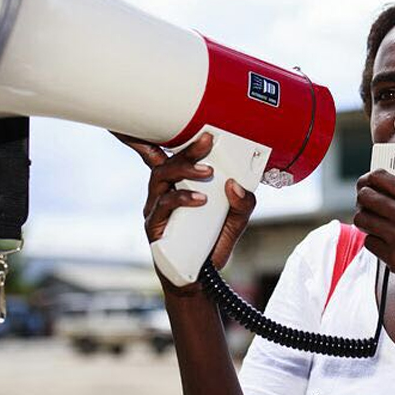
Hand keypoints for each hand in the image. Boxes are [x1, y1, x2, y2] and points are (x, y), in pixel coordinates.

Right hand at [113, 132, 256, 290]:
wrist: (200, 280)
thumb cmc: (212, 244)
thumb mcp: (236, 221)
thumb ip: (243, 203)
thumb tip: (236, 185)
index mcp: (177, 184)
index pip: (163, 154)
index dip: (151, 134)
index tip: (154, 113)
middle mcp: (162, 191)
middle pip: (167, 160)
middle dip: (188, 147)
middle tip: (208, 139)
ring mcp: (156, 208)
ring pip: (162, 178)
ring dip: (185, 170)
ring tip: (207, 172)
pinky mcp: (154, 226)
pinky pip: (164, 206)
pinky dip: (183, 199)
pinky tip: (200, 199)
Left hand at [353, 169, 394, 299]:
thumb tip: (391, 195)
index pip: (381, 177)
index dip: (369, 179)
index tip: (367, 182)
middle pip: (366, 196)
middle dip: (362, 199)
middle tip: (365, 203)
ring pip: (362, 218)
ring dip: (364, 220)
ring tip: (372, 222)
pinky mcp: (391, 257)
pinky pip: (369, 242)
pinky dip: (373, 241)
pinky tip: (383, 242)